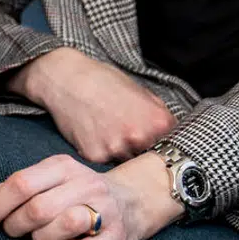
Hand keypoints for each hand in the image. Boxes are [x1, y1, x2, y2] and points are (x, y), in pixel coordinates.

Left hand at [0, 152, 183, 239]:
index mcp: (62, 167)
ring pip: (64, 225)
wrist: (132, 201)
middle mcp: (85, 184)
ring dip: (42, 239)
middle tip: (12, 233)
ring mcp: (105, 210)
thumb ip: (12, 191)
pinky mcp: (118, 236)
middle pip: (38, 208)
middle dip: (15, 226)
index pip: (20, 183)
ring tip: (41, 239)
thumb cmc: (76, 195)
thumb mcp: (47, 181)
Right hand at [7, 48, 177, 162]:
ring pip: (124, 160)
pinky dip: (99, 150)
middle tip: (123, 130)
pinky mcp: (94, 155)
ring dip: (118, 151)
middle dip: (139, 148)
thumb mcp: (140, 91)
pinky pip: (102, 160)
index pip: (170, 146)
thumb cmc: (103, 80)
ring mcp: (116, 148)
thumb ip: (159, 114)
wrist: (67, 78)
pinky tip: (92, 133)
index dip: (160, 143)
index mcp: (157, 122)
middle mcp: (139, 137)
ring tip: (106, 129)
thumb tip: (171, 131)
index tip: (152, 141)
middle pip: (146, 157)